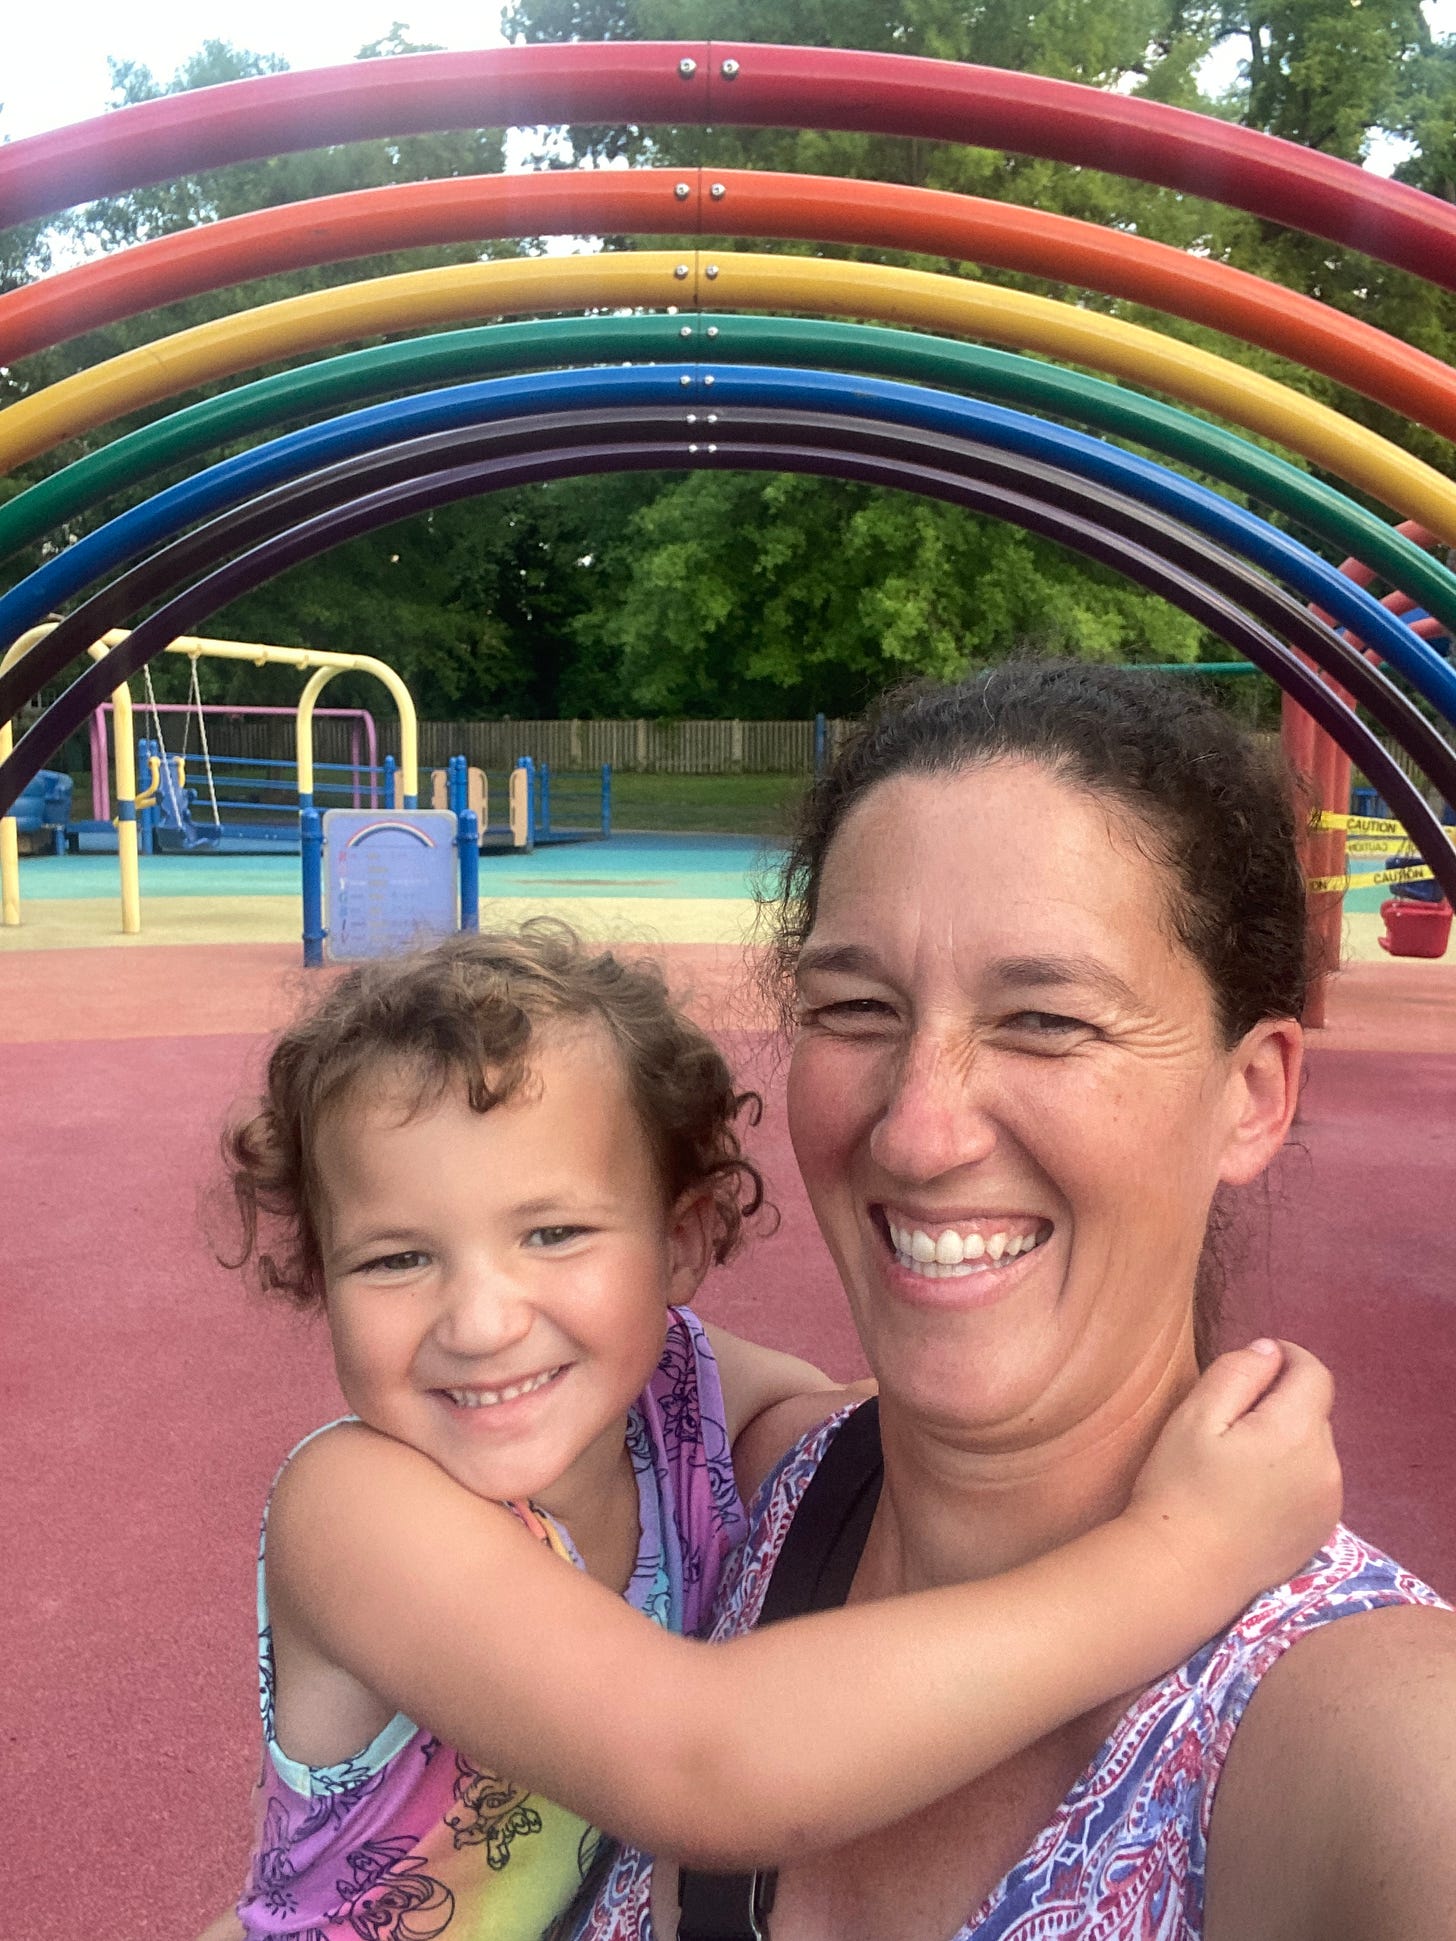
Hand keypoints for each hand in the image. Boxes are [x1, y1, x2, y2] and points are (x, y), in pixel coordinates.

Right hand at [1126, 1340, 1341, 1609]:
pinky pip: (1314, 1482)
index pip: (1314, 1372)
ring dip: (1287, 1440)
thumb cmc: (1180, 1488)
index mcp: (1297, 1430)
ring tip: (1238, 1462)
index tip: (1253, 1364)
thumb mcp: (1195, 1416)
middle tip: (1229, 1421)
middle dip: (1280, 1403)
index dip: (1286, 1358)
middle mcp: (1327, 1465)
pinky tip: (1252, 1494)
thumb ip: (1238, 1373)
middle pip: (1313, 1410)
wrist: (1183, 1572)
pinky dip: (1291, 1475)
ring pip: (1314, 1447)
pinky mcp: (1322, 1531)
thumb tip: (1270, 1351)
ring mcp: (1329, 1503)